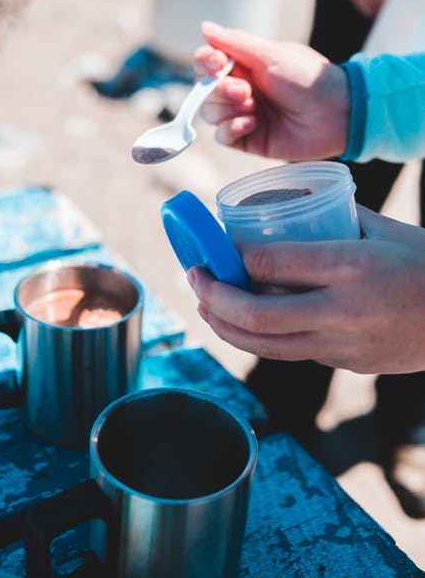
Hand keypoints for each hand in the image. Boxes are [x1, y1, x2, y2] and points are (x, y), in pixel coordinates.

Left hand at [187, 207, 424, 373]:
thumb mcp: (384, 229)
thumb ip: (335, 221)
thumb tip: (289, 212)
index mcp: (352, 265)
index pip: (273, 264)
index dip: (233, 258)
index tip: (215, 247)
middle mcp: (342, 311)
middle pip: (257, 316)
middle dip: (214, 298)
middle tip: (194, 279)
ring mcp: (343, 346)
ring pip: (266, 347)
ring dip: (225, 326)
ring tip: (205, 306)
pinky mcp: (347, 364)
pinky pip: (291, 354)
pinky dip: (259, 339)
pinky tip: (245, 323)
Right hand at [194, 22, 349, 159]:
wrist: (337, 113)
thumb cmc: (308, 78)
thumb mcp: (271, 55)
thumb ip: (235, 42)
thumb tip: (205, 27)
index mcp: (246, 65)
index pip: (208, 63)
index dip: (205, 63)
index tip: (216, 64)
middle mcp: (242, 89)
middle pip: (205, 90)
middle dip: (220, 90)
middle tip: (244, 91)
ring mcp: (244, 114)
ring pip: (211, 113)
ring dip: (226, 108)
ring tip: (252, 107)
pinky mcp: (249, 139)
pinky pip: (223, 136)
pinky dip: (231, 129)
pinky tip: (252, 123)